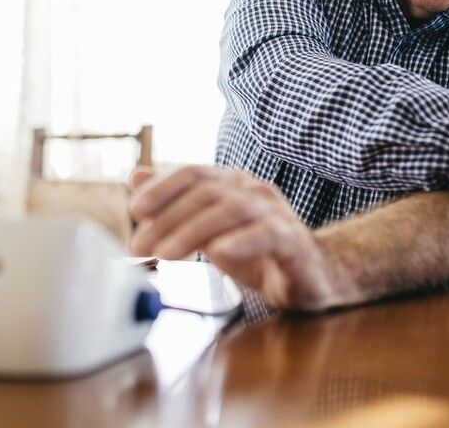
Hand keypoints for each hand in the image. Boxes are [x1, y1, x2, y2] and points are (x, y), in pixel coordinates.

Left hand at [128, 166, 354, 310]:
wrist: (312, 274)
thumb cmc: (257, 250)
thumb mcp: (208, 229)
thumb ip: (174, 205)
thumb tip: (136, 177)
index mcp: (233, 184)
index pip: (194, 173)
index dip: (163, 188)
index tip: (135, 210)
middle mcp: (254, 191)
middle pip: (207, 193)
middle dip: (168, 219)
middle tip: (140, 247)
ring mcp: (276, 213)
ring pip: (232, 210)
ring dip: (193, 231)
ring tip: (165, 254)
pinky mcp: (293, 242)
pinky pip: (268, 235)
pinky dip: (242, 241)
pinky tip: (218, 252)